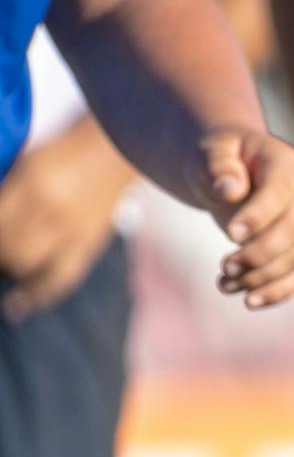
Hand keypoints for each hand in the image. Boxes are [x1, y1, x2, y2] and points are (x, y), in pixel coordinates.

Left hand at [0, 125, 129, 319]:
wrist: (119, 151)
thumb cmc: (67, 149)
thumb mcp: (28, 161)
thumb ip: (8, 192)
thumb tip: (0, 224)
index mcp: (35, 184)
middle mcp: (54, 212)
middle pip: (7, 247)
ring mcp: (74, 233)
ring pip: (27, 266)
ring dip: (9, 267)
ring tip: (4, 263)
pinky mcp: (88, 245)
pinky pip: (60, 279)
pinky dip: (36, 295)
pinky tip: (17, 307)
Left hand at [189, 127, 293, 309]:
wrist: (235, 167)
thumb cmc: (221, 156)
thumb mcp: (212, 150)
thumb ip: (218, 164)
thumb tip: (229, 191)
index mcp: (286, 165)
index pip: (280, 193)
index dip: (259, 216)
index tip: (231, 234)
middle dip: (261, 254)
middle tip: (225, 267)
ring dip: (262, 277)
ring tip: (224, 284)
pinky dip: (278, 291)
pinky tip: (248, 301)